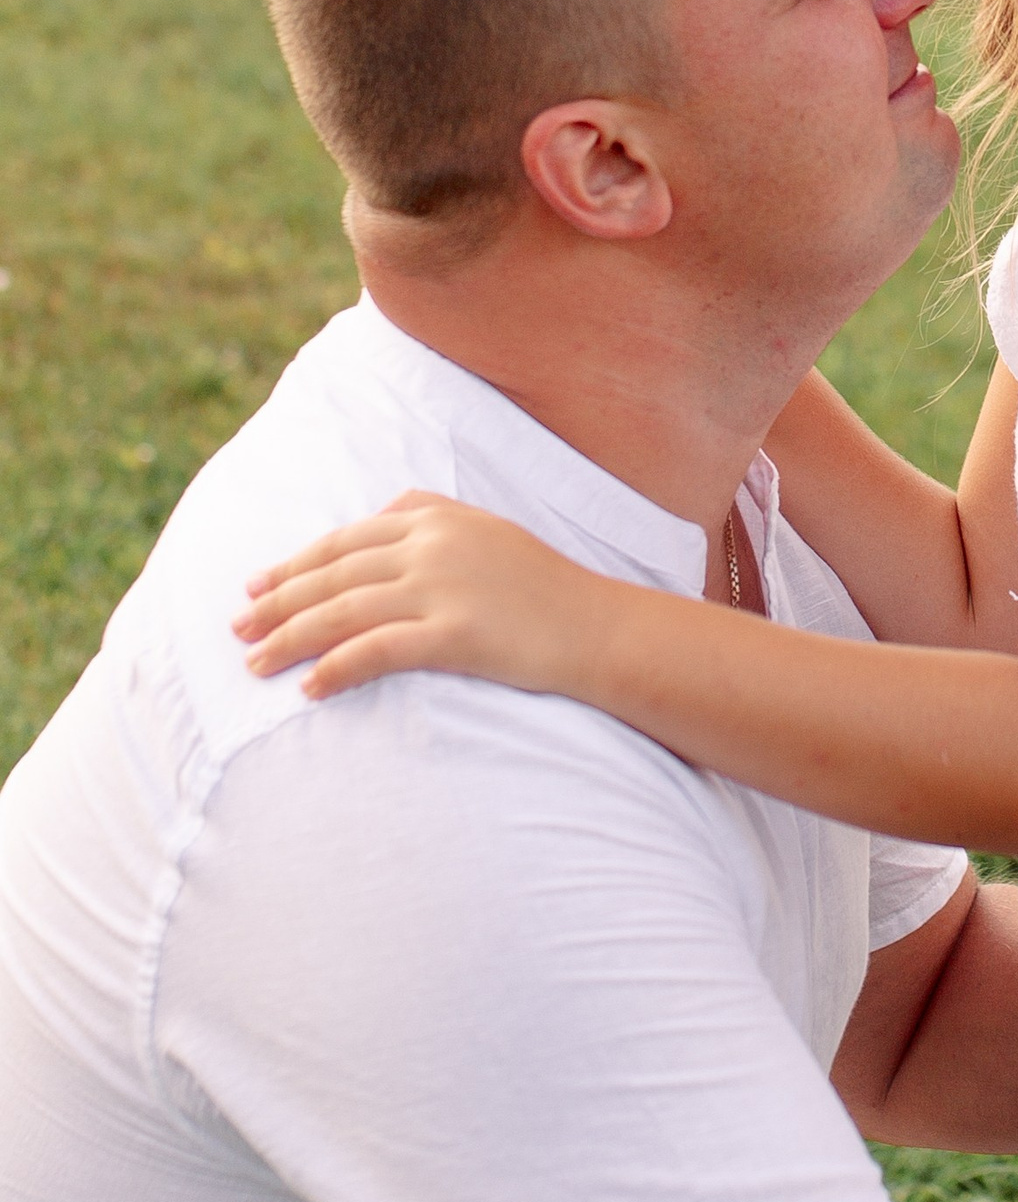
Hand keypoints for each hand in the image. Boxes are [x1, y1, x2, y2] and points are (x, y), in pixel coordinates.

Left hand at [232, 492, 601, 701]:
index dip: (292, 563)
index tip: (255, 584)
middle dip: (276, 602)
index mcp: (435, 518)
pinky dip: (335, 670)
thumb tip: (381, 514)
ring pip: (341, 612)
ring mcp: (442, 590)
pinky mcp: (454, 635)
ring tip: (254, 663)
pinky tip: (309, 687)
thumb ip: (433, 516)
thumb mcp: (488, 529)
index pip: (344, 541)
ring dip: (289, 638)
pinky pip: (376, 652)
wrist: (599, 627)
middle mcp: (431, 547)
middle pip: (332, 575)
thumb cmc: (546, 585)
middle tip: (235, 628)